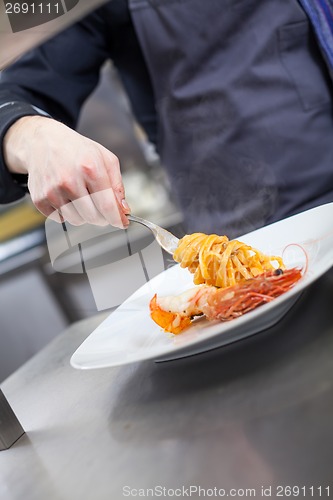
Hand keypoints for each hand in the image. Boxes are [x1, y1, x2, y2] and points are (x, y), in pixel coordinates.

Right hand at [3, 116, 129, 226]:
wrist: (42, 141)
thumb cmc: (76, 150)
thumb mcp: (105, 159)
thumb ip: (117, 186)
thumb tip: (123, 210)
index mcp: (90, 168)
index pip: (108, 206)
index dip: (117, 219)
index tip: (122, 223)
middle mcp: (69, 181)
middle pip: (94, 217)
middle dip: (102, 215)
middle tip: (99, 204)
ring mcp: (52, 191)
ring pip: (78, 221)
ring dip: (83, 214)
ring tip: (80, 195)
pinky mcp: (40, 199)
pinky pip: (60, 219)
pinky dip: (66, 212)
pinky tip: (65, 196)